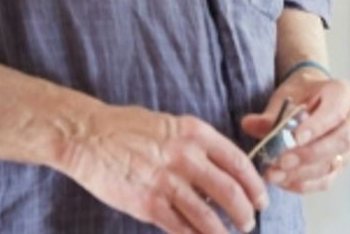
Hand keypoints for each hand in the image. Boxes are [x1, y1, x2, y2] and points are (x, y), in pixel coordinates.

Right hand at [61, 102, 267, 233]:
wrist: (88, 136)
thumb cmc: (129, 129)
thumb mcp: (173, 126)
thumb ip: (198, 146)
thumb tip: (222, 170)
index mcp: (196, 133)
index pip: (238, 161)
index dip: (254, 184)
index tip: (261, 198)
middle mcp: (186, 156)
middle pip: (229, 190)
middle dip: (245, 211)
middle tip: (249, 222)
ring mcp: (166, 182)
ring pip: (206, 214)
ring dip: (221, 230)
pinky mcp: (146, 204)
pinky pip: (178, 226)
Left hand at [241, 67, 349, 193]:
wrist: (314, 99)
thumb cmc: (301, 94)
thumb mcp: (285, 96)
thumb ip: (271, 113)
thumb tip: (249, 125)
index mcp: (345, 94)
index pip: (336, 112)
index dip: (316, 127)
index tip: (293, 139)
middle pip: (342, 141)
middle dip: (309, 154)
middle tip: (282, 161)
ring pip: (333, 163)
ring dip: (302, 173)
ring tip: (274, 174)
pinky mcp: (342, 163)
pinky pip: (326, 180)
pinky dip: (303, 184)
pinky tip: (282, 181)